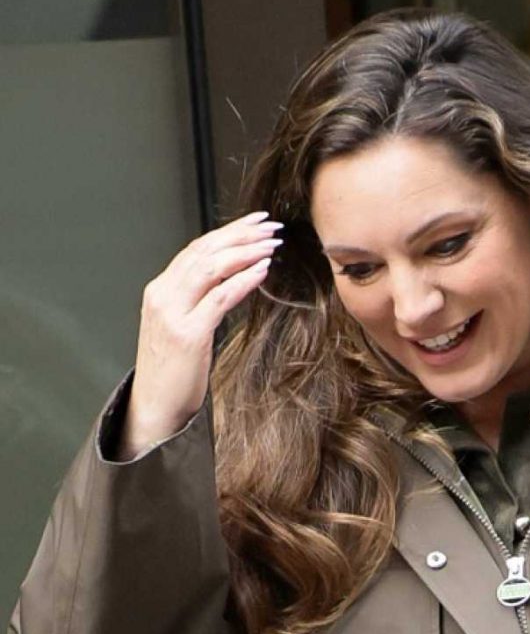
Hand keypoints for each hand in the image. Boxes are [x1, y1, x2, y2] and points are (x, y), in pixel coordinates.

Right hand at [117, 211, 281, 456]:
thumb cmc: (172, 375)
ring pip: (210, 267)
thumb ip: (196, 303)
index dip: (226, 233)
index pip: (195, 250)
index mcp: (160, 291)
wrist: (154, 410)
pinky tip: (262, 270)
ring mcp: (173, 314)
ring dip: (244, 251)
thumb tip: (227, 283)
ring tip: (271, 243)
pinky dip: (242, 281)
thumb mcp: (181, 329)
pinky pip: (218, 298)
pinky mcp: (188, 335)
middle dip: (239, 234)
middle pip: (204, 251)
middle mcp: (163, 295)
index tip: (253, 223)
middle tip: (269, 224)